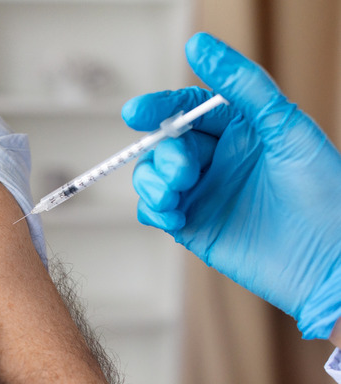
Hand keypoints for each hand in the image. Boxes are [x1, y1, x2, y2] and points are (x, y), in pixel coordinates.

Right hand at [123, 32, 340, 338]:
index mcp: (239, 131)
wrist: (329, 262)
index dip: (160, 108)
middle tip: (186, 172)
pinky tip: (175, 218)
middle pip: (165, 144)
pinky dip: (154, 210)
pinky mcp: (193, 226)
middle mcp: (216, 160)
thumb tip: (198, 44)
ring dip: (153, 182)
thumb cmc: (323, 193)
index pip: (188, 110)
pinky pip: (153, 211)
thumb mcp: (284, 127)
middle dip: (165, 155)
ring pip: (152, 175)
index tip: (137, 115)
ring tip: (175, 196)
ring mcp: (202, 193)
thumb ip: (242, 85)